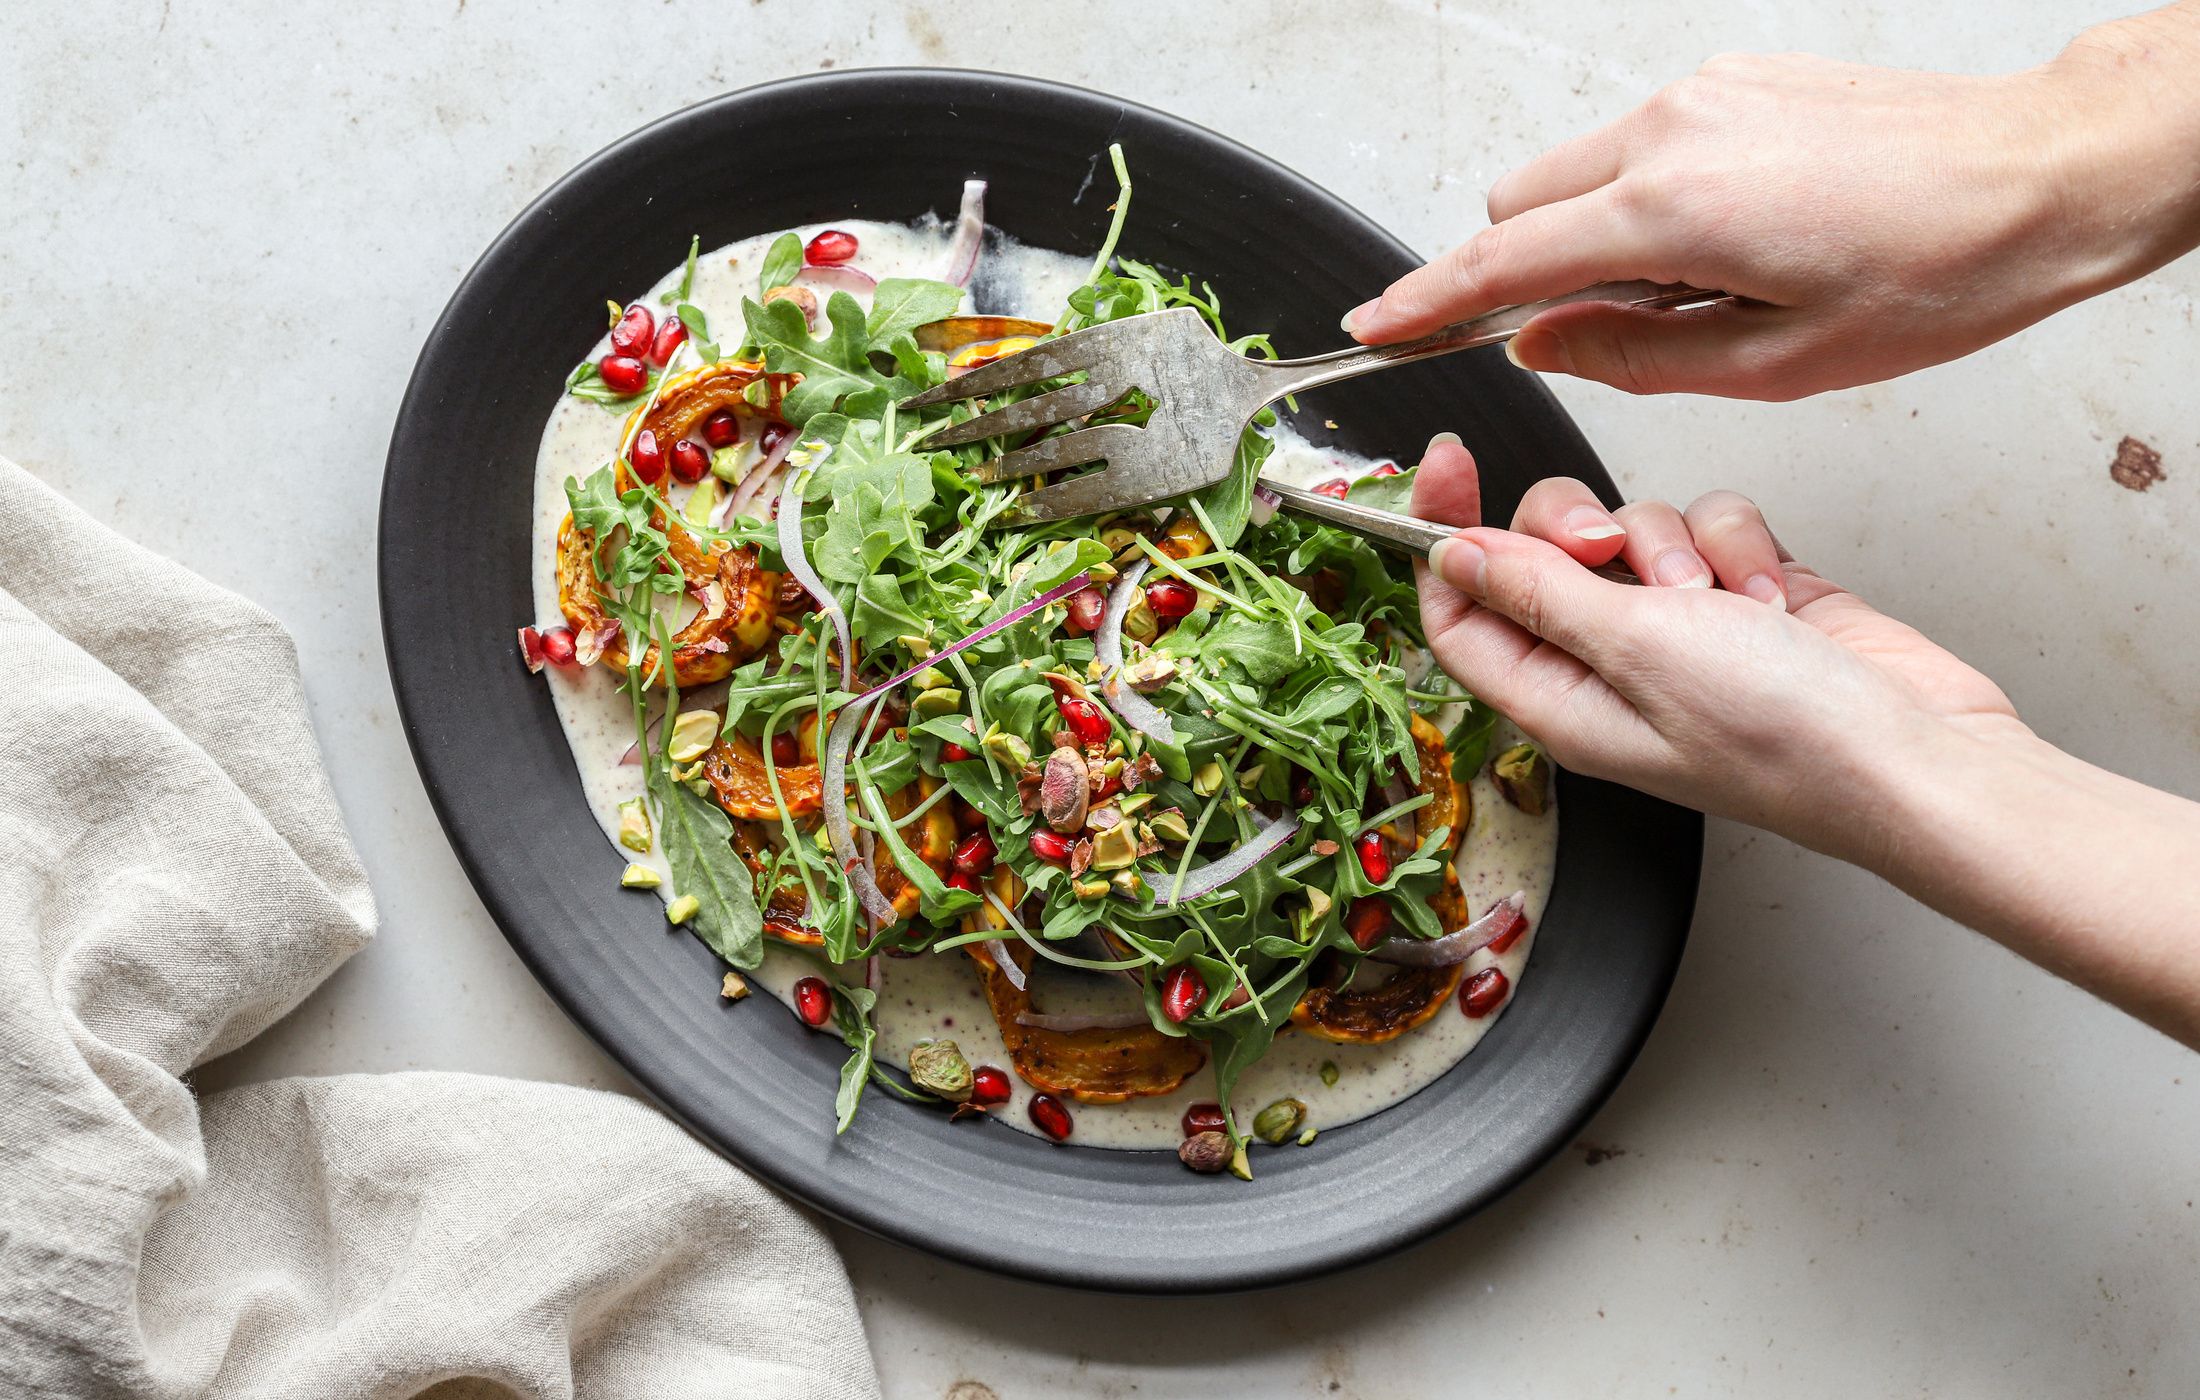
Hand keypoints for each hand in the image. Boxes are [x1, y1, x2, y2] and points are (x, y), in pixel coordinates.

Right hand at [1351, 8, 2199, 399]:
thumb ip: (1632, 356)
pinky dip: (1641, 201)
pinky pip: (1639, 146)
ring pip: (1575, 173)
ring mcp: (1701, 95)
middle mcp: (1670, 132)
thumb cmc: (1937, 271)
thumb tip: (1543, 344)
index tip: (1373, 328)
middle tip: (1591, 339)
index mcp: (1669, 211)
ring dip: (1588, 239)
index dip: (1423, 303)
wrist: (2040, 175)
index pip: (1499, 262)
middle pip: (1518, 206)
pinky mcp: (1735, 82)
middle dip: (1520, 276)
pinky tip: (1726, 245)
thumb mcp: (1773, 364)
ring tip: (1691, 296)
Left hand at [1410, 436, 2017, 865]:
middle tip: (1608, 547)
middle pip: (1538, 552)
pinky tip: (1773, 595)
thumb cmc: (1783, 737)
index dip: (1440, 536)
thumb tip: (1451, 555)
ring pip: (1632, 524)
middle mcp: (1608, 664)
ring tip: (1719, 602)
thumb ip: (1538, 592)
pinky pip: (1708, 523)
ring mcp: (1679, 626)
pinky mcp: (1742, 591)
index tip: (1445, 462)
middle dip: (1574, 525)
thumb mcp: (1635, 650)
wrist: (1917, 751)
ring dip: (1675, 543)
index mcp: (1556, 699)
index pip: (1460, 612)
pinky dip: (1739, 543)